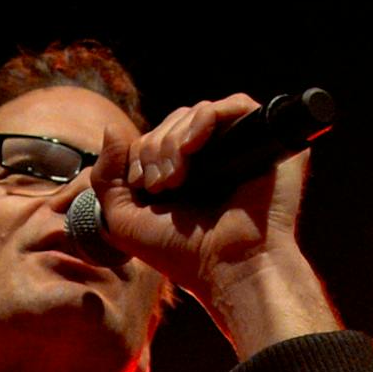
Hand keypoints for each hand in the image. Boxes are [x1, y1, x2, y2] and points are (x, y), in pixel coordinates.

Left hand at [88, 96, 337, 354]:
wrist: (229, 267)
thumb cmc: (181, 253)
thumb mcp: (124, 221)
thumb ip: (107, 176)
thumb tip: (110, 128)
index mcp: (185, 174)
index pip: (155, 136)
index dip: (141, 153)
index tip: (146, 188)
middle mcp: (214, 158)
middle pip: (174, 121)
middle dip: (155, 149)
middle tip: (163, 187)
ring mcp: (239, 147)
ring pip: (198, 113)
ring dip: (175, 141)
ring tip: (178, 179)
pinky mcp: (265, 139)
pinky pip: (236, 104)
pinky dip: (205, 118)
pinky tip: (193, 147)